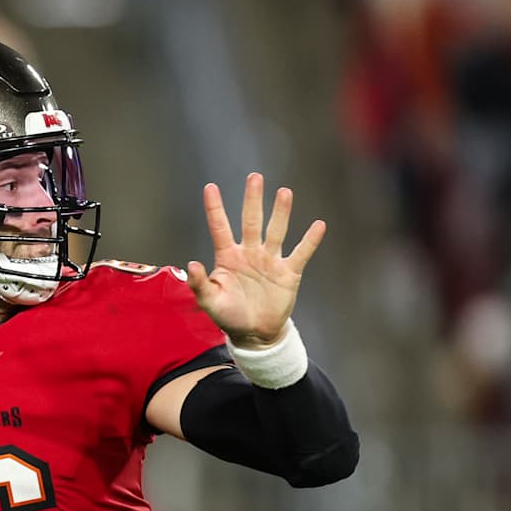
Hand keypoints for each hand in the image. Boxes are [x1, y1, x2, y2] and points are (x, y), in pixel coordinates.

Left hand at [189, 173, 324, 347]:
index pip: (220, 227)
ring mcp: (270, 261)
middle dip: (252, 200)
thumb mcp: (209, 301)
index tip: (210, 187)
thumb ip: (199, 283)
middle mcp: (250, 253)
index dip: (215, 208)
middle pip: (251, 221)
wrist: (254, 333)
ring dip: (280, 212)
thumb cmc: (228, 315)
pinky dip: (310, 240)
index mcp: (228, 257)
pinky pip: (301, 253)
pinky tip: (318, 225)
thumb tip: (191, 263)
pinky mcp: (289, 273)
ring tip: (284, 192)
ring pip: (276, 231)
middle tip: (254, 177)